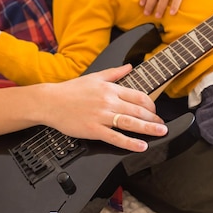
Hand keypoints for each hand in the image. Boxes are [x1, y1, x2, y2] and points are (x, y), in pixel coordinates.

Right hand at [42, 64, 166, 151]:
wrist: (50, 102)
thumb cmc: (70, 90)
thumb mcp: (94, 76)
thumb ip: (114, 73)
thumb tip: (130, 66)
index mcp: (110, 89)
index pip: (138, 96)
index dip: (150, 104)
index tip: (155, 111)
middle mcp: (108, 102)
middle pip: (138, 110)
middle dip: (153, 118)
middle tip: (162, 125)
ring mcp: (101, 116)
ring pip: (130, 123)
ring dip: (148, 128)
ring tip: (160, 132)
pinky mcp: (93, 130)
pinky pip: (115, 137)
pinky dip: (130, 142)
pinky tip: (141, 146)